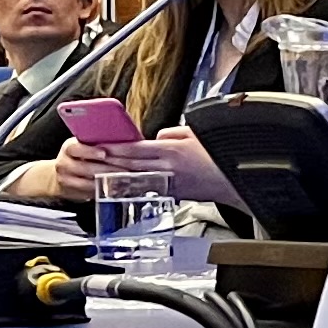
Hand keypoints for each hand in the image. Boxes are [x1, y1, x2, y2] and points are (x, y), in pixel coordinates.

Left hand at [56, 125, 239, 207]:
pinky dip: (132, 185)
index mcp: (172, 151)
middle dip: (110, 161)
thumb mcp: (197, 135)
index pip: (136, 148)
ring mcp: (168, 183)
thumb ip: (174, 132)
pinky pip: (146, 188)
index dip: (116, 147)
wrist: (234, 182)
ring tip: (101, 172)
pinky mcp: (172, 194)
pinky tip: (123, 184)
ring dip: (117, 175)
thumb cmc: (219, 157)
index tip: (101, 144)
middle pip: (130, 164)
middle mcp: (167, 168)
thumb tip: (157, 136)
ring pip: (135, 178)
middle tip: (93, 158)